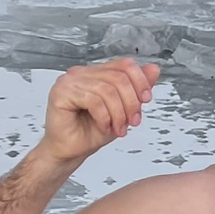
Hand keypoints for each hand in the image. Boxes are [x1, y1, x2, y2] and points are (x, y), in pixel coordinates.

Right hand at [43, 59, 160, 162]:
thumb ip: (137, 89)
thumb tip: (153, 69)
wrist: (72, 149)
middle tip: (133, 121)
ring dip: (118, 114)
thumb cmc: (92, 130)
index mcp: (97, 73)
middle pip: (119, 78)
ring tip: (118, 128)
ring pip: (108, 90)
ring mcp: (69, 81)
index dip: (141, 81)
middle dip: (131, 103)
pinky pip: (93, 100)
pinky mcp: (61, 93)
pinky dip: (104, 117)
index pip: (125, 65)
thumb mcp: (124, 109)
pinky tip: (103, 126)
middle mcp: (82, 73)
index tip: (146, 100)